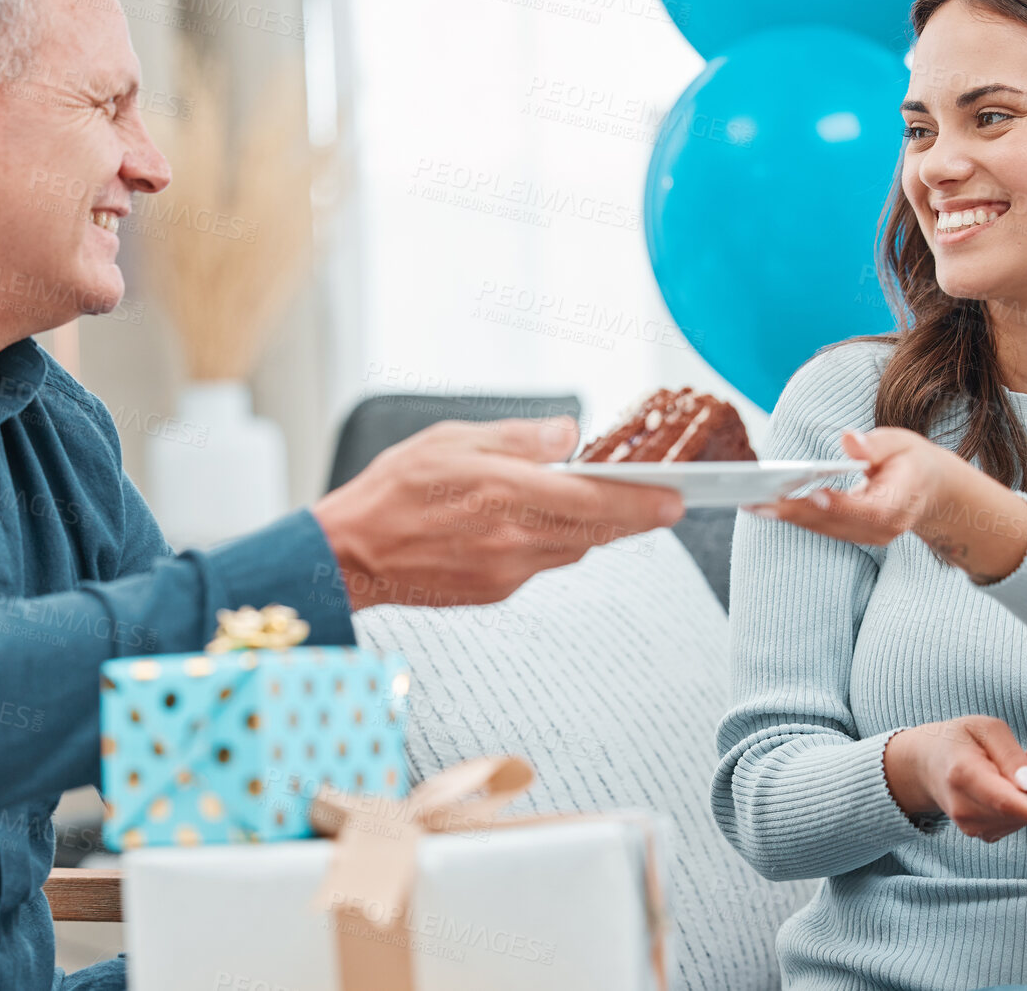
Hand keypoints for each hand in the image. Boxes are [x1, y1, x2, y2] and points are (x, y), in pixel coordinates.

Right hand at [311, 417, 683, 609]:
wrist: (350, 554)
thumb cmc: (392, 492)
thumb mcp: (451, 440)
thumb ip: (517, 438)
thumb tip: (567, 434)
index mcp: (506, 493)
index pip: (596, 500)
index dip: (644, 503)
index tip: (677, 499)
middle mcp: (514, 539)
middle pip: (597, 530)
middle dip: (634, 517)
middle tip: (662, 503)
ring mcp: (507, 572)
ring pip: (572, 548)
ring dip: (593, 529)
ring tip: (604, 504)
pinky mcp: (495, 591)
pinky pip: (541, 564)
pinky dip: (552, 543)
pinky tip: (541, 524)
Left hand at [749, 427, 1026, 580]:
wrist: (931, 490)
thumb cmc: (913, 461)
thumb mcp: (903, 443)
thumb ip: (876, 445)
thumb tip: (849, 440)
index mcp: (900, 504)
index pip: (868, 510)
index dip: (840, 505)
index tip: (811, 494)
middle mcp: (882, 528)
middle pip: (834, 523)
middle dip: (794, 511)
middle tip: (756, 499)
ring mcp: (866, 536)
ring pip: (822, 527)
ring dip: (785, 516)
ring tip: (748, 500)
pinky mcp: (852, 534)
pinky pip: (819, 526)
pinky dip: (792, 515)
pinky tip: (763, 503)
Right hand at [883, 717, 1026, 841]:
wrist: (925, 764)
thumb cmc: (959, 741)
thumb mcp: (986, 729)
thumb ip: (1012, 755)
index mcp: (963, 774)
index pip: (1005, 801)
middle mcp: (964, 807)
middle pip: (1023, 810)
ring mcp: (970, 826)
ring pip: (1024, 819)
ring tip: (1008, 771)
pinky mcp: (980, 835)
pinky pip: (1017, 824)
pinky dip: (1021, 808)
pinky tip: (1004, 789)